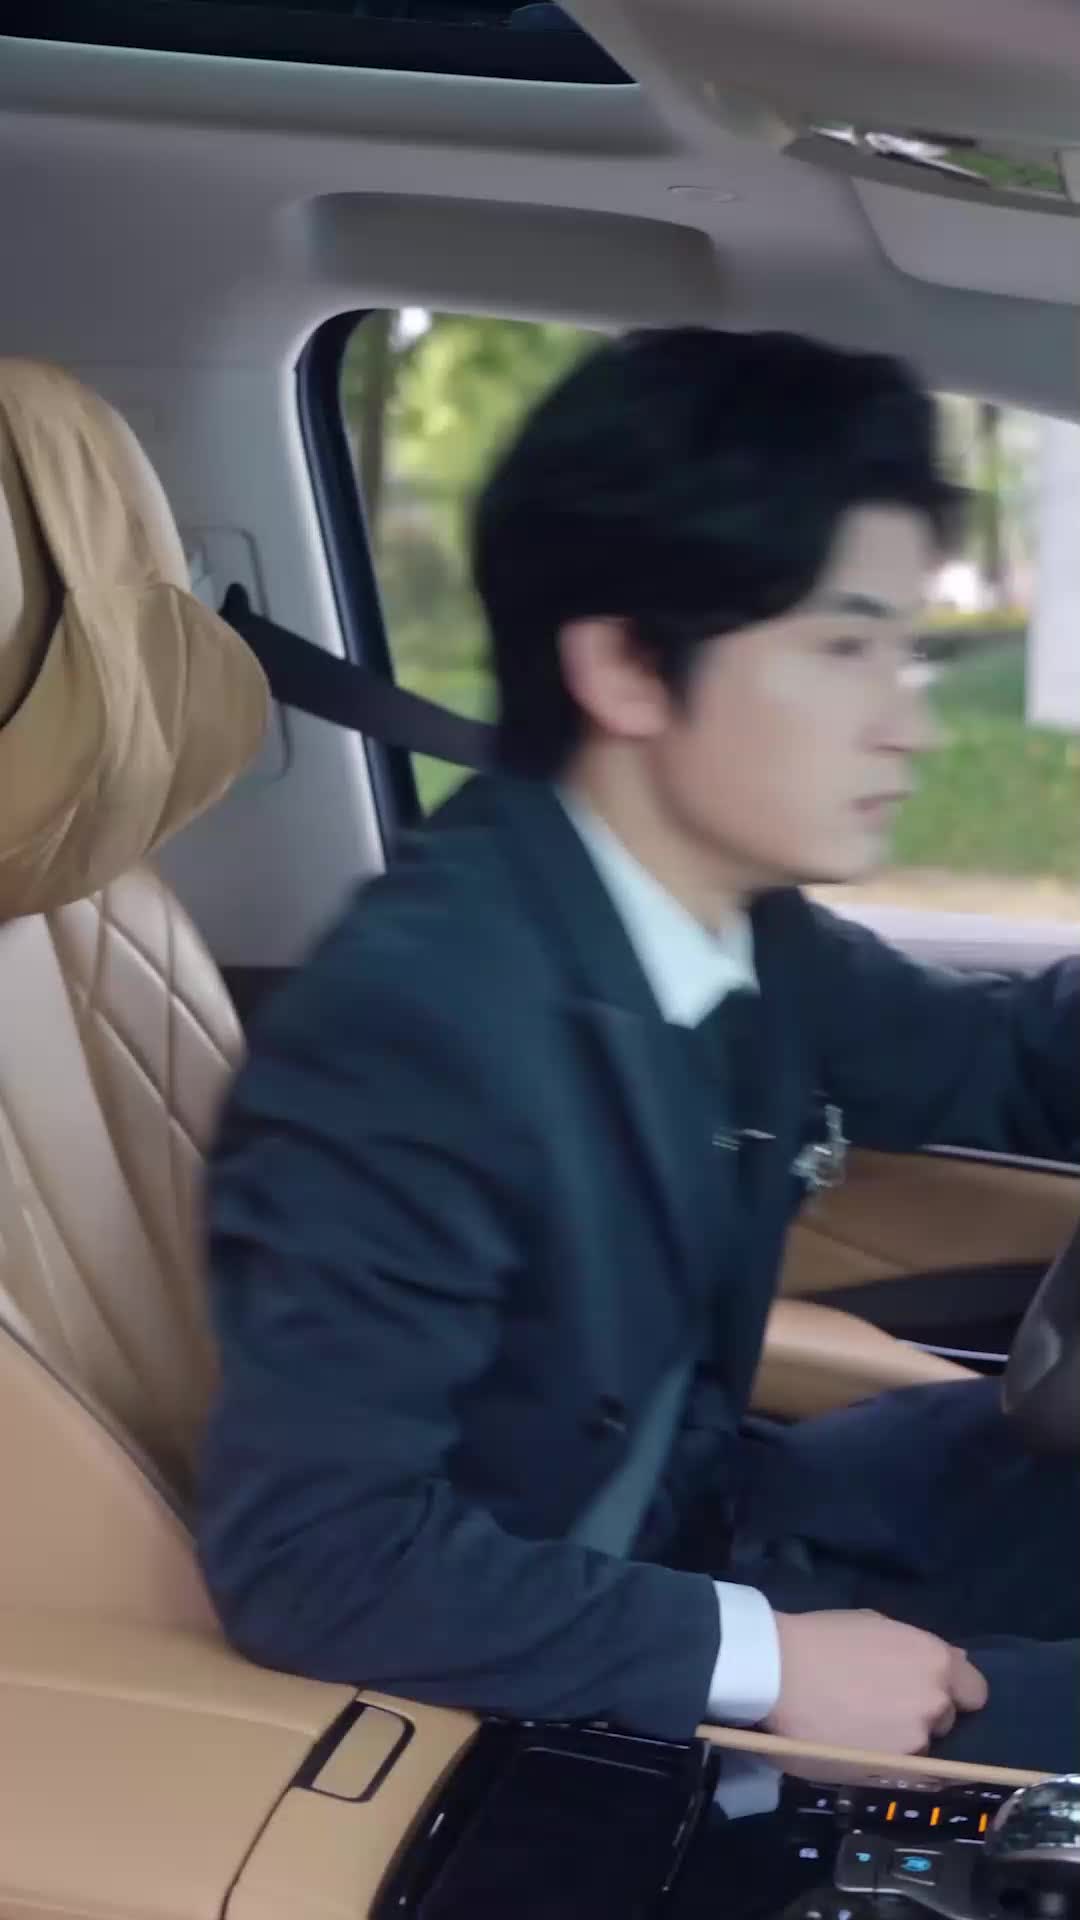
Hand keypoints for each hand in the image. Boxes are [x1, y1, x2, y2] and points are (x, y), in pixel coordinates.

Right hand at [763, 1609, 988, 1753]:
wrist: (777, 1674)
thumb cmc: (821, 1638)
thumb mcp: (876, 1625)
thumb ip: (916, 1650)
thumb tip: (945, 1665)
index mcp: (934, 1661)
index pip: (975, 1691)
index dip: (955, 1692)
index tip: (932, 1690)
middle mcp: (934, 1702)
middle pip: (944, 1717)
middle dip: (923, 1712)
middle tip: (885, 1703)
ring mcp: (914, 1741)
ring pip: (920, 1745)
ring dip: (901, 1737)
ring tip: (861, 1726)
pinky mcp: (890, 1771)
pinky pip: (899, 1767)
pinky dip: (884, 1759)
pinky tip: (855, 1744)